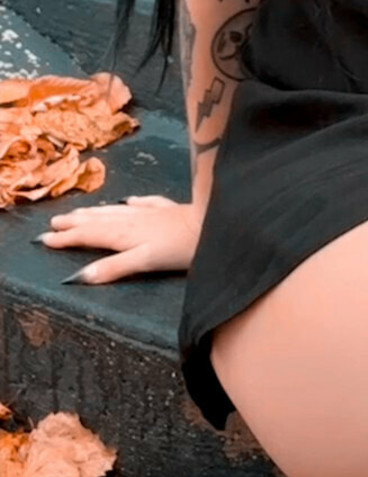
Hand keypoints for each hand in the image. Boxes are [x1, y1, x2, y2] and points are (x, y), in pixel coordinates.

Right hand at [35, 195, 204, 283]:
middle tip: (54, 222)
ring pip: (116, 211)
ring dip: (96, 212)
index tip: (44, 238)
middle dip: (75, 222)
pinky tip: (129, 201)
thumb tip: (80, 276)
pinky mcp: (169, 210)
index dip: (66, 238)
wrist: (214, 223)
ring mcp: (151, 213)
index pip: (88, 235)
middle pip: (98, 221)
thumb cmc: (180, 248)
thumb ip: (114, 267)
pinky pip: (145, 203)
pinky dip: (133, 203)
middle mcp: (133, 220)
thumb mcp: (144, 261)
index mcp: (124, 234)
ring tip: (80, 211)